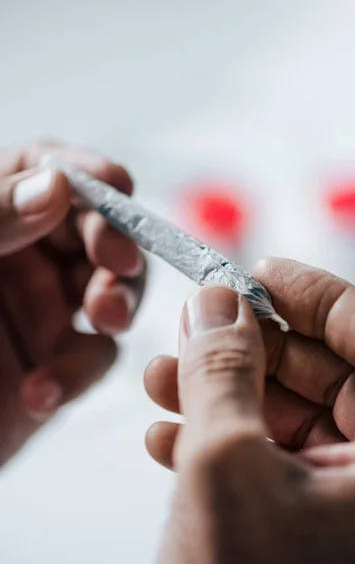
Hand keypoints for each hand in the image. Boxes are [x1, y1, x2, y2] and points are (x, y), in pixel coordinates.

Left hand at [0, 139, 144, 464]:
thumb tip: (58, 183)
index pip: (46, 170)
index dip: (89, 172)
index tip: (116, 186)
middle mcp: (25, 253)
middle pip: (94, 229)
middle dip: (114, 242)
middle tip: (120, 263)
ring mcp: (43, 307)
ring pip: (113, 289)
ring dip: (118, 301)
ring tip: (106, 318)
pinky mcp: (56, 361)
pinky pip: (93, 358)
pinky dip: (77, 374)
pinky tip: (39, 393)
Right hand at [145, 259, 354, 563]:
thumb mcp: (225, 468)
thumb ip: (220, 370)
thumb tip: (213, 304)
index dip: (319, 296)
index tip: (261, 274)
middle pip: (330, 375)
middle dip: (251, 347)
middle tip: (198, 326)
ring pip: (293, 418)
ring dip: (223, 392)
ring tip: (163, 377)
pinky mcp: (315, 532)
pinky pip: (275, 462)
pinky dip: (222, 440)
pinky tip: (171, 435)